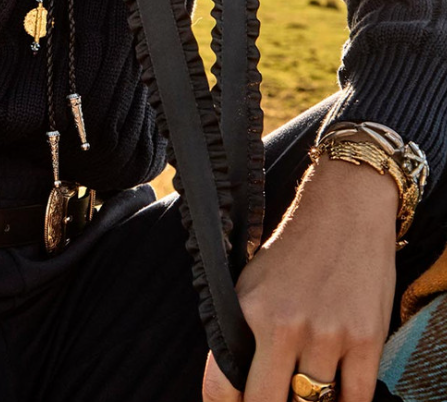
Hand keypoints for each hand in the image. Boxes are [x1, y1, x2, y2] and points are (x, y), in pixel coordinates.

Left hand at [201, 155, 398, 401]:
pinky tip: (336, 393)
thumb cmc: (295, 248)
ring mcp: (328, 334)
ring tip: (306, 386)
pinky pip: (354, 401)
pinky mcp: (365, 339)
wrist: (346, 208)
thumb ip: (243, 333)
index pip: (224, 388)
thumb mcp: (253, 284)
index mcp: (251, 310)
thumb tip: (237, 387)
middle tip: (276, 394)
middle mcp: (286, 326)